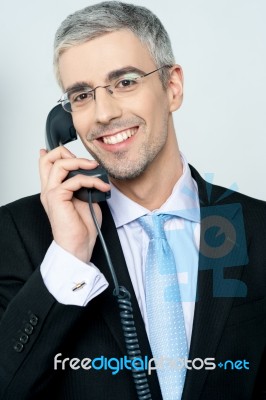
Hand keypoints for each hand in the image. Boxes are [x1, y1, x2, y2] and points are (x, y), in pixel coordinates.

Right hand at [39, 146, 110, 262]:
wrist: (79, 246)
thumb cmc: (82, 227)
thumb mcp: (86, 199)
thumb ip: (84, 185)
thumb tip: (93, 173)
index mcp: (54, 189)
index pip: (47, 163)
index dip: (60, 153)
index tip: (79, 157)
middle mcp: (49, 189)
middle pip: (48, 158)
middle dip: (67, 152)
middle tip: (86, 161)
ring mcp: (51, 193)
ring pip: (59, 164)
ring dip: (81, 163)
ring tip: (95, 169)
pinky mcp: (57, 198)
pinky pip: (75, 180)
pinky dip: (91, 180)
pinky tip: (101, 186)